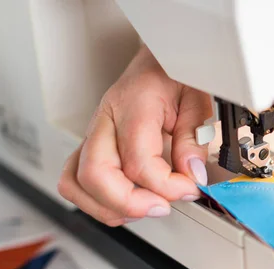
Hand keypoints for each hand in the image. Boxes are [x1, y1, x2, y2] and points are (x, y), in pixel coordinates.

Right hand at [58, 45, 212, 225]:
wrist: (159, 56)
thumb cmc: (174, 73)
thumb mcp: (198, 100)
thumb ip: (194, 139)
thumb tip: (191, 174)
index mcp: (133, 104)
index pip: (137, 161)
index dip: (166, 186)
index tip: (189, 189)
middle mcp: (105, 119)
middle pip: (95, 175)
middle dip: (129, 203)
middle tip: (162, 206)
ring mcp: (93, 133)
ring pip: (75, 182)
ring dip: (109, 207)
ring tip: (143, 207)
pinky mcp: (91, 145)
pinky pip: (76, 181)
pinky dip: (97, 201)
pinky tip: (126, 202)